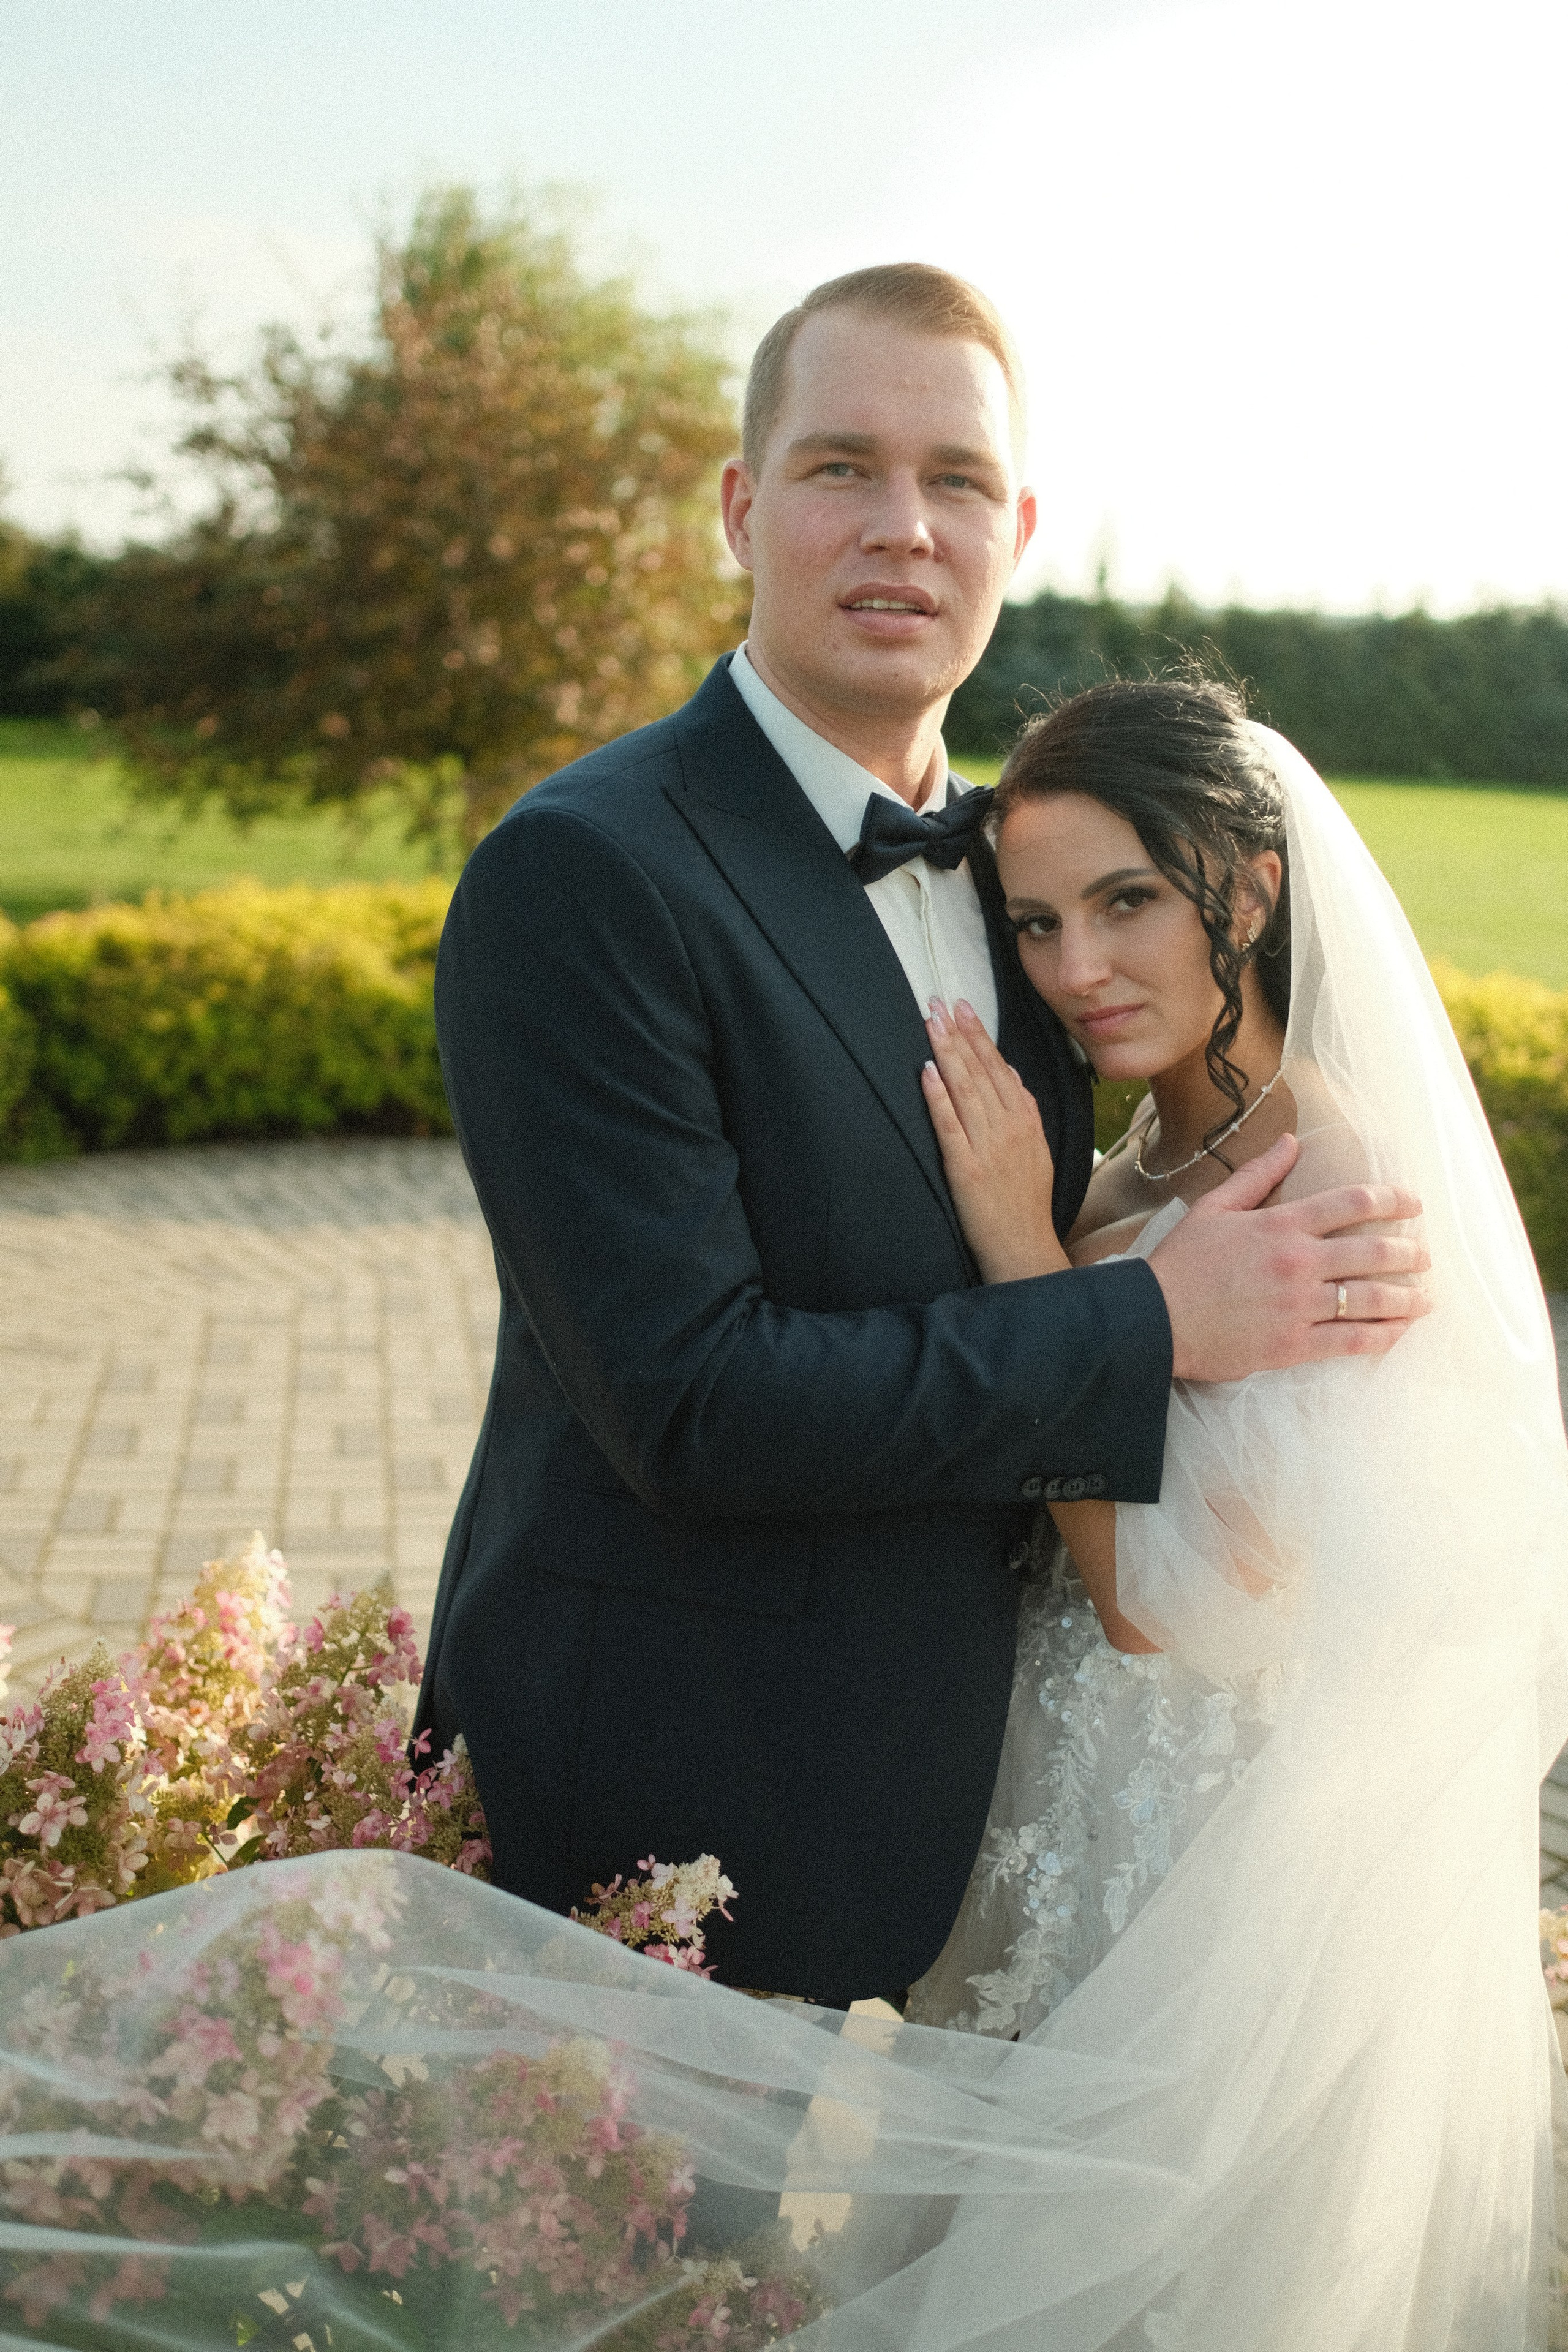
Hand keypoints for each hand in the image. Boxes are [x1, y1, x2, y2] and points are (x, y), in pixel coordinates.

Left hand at [920, 998, 1068, 1282]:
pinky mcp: (966, 1169)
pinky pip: (950, 1126)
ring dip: (946, 1053)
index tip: (962, 1008)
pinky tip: (926, 1072)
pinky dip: (938, 1097)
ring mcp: (988, 1147)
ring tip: (930, 1023)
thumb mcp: (1038, 1149)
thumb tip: (1009, 1072)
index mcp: (1026, 1120)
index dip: (978, 1035)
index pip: (999, 1067)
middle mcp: (1009, 1127)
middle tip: (938, 1002)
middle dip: (958, 1033)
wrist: (1024, 1246)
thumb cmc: (1027, 1201)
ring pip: (965, 1090)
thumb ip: (1024, 1109)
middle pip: (980, 1071)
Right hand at [1148, 1131, 1430, 1380]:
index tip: (1414, 1204)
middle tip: (1425, 1256)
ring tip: (1424, 1298)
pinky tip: (1398, 1331)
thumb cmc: (1181, 1263)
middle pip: (1375, 1252)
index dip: (1392, 1200)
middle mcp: (1298, 1262)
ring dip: (1407, 1298)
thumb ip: (1257, 1174)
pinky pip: (1352, 1340)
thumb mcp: (1214, 1208)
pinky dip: (1382, 1336)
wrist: (1153, 1319)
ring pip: (1372, 1299)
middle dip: (1410, 1253)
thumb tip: (1291, 1142)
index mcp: (1281, 1225)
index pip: (1353, 1203)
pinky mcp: (1293, 1345)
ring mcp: (1299, 1306)